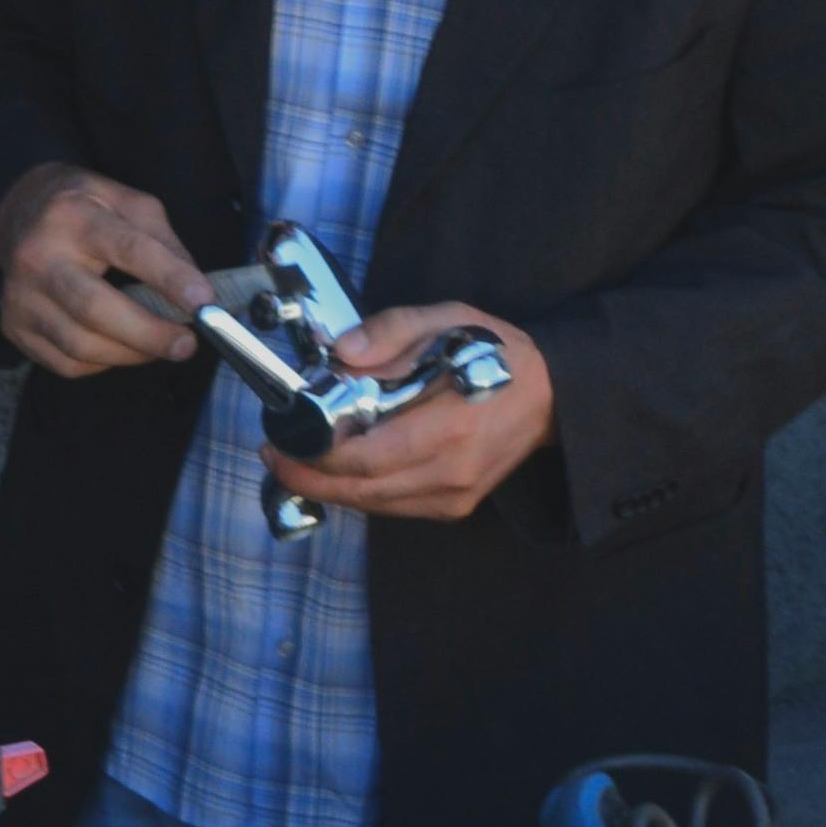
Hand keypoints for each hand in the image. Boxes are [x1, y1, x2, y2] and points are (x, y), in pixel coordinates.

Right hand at [0, 165, 208, 377]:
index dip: (170, 279)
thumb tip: (196, 295)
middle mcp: (38, 256)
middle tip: (188, 344)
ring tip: (161, 346)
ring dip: (132, 354)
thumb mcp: (129, 204)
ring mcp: (21, 295)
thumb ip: (164, 243)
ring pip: (81, 344)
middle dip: (150, 333)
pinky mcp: (15, 326)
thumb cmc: (87, 210)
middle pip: (95, 308)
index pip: (128, 249)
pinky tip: (121, 347)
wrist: (20, 213)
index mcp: (73, 216)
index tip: (205, 303)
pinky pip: (66, 363)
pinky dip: (104, 363)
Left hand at [300, 306, 554, 519]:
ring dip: (329, 487)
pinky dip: (359, 491)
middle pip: (363, 489)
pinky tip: (338, 471)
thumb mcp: (447, 320)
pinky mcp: (453, 506)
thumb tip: (341, 353)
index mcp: (450, 427)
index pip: (368, 457)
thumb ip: (392, 332)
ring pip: (373, 503)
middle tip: (274, 454)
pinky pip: (392, 506)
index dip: (318, 455)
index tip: (284, 438)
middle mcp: (451, 472)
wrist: (551, 395)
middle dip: (309, 476)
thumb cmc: (497, 353)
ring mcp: (454, 496)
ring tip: (295, 463)